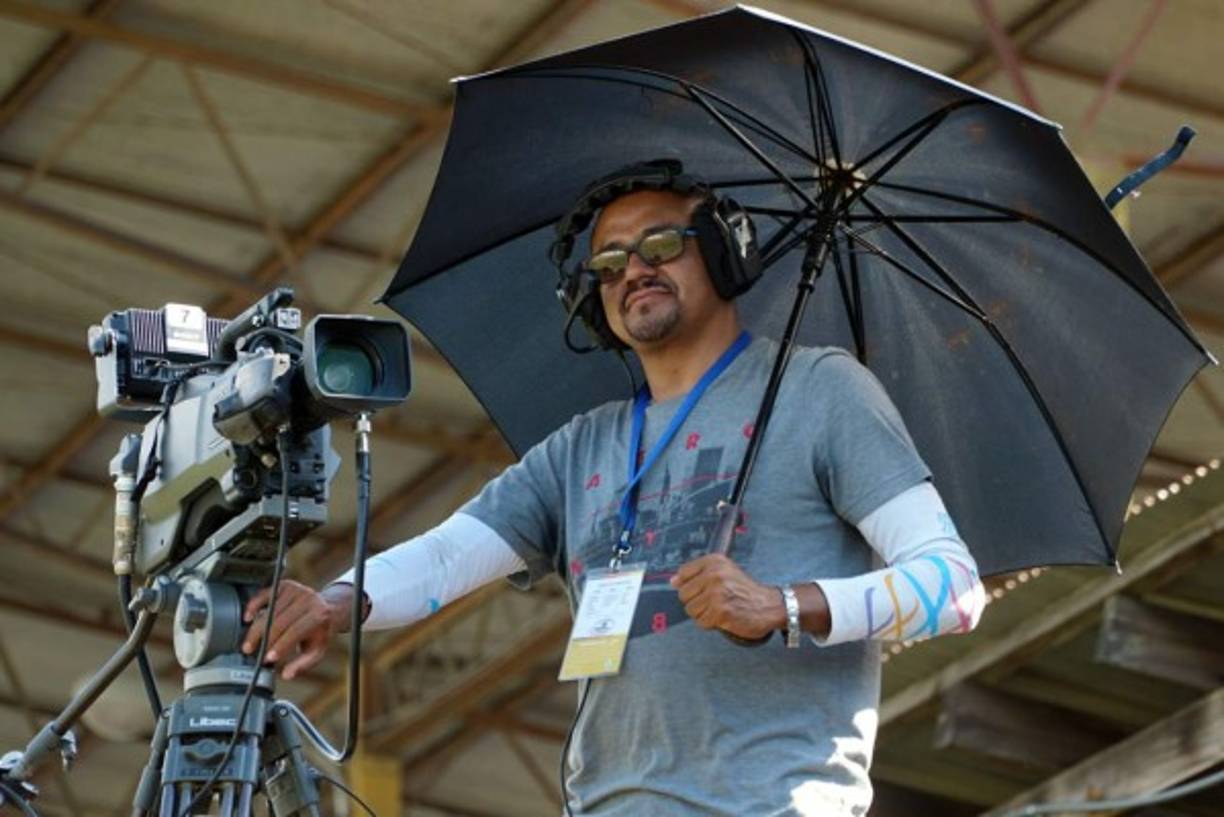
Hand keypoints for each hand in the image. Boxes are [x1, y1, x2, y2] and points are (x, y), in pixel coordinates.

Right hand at [241, 580, 350, 679]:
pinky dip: (254, 605)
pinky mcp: (285, 585)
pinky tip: (248, 618)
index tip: (267, 658)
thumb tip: (286, 675)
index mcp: (319, 615)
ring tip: (248, 642)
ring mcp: (296, 590)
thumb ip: (302, 664)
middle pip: (279, 620)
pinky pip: (265, 594)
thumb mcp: (317, 650)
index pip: (295, 631)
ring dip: (256, 628)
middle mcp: (308, 599)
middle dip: (263, 638)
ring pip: (269, 610)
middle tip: (250, 651)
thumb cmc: (319, 632)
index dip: (280, 645)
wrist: (327, 609)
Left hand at [670, 554, 785, 639]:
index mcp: (713, 562)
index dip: (690, 586)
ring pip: (691, 610)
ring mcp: (717, 593)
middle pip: (684, 594)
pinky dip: (710, 623)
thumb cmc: (745, 590)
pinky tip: (723, 617)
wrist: (770, 605)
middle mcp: (714, 575)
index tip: (702, 590)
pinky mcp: (720, 612)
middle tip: (714, 602)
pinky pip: (701, 622)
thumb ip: (697, 574)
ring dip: (703, 614)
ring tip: (719, 609)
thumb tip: (673, 581)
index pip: (683, 574)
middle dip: (696, 602)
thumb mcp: (724, 572)